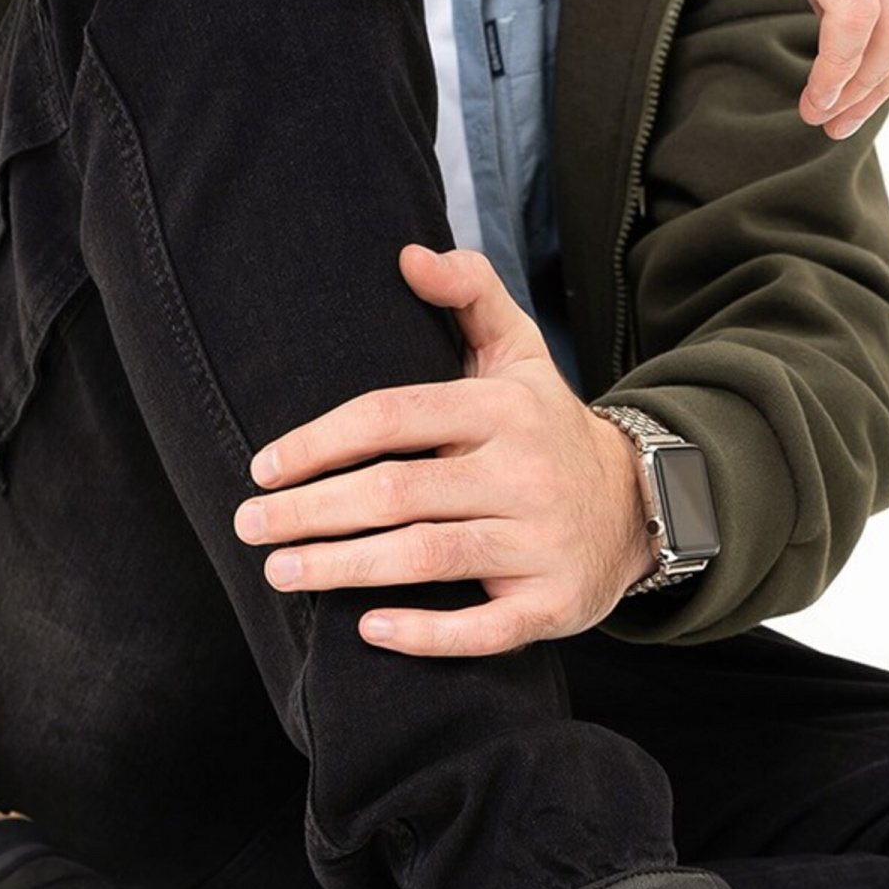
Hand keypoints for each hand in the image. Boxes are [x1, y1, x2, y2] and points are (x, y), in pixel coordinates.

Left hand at [234, 243, 654, 657]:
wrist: (639, 507)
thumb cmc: (547, 429)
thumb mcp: (520, 351)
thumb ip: (469, 292)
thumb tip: (406, 254)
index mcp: (503, 408)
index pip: (392, 417)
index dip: (320, 443)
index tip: (263, 468)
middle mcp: (523, 473)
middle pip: (397, 492)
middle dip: (312, 512)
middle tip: (249, 527)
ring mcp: (540, 542)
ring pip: (429, 557)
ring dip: (346, 569)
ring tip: (282, 574)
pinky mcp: (553, 603)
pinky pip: (484, 628)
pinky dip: (426, 634)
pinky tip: (367, 631)